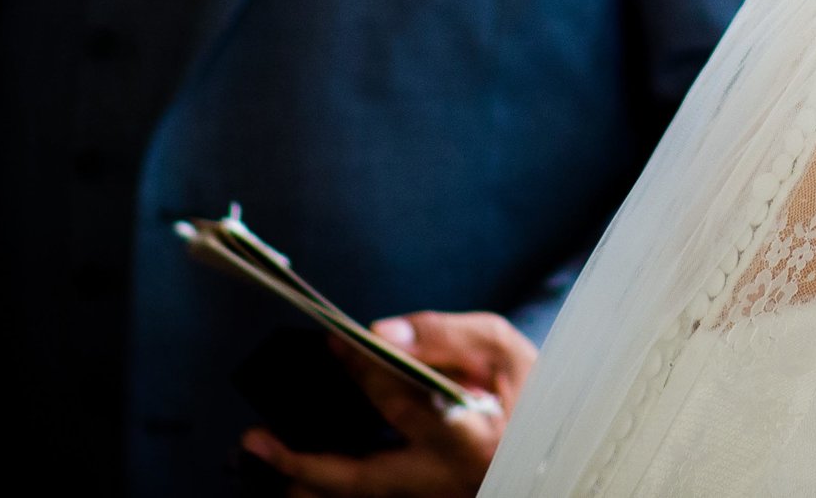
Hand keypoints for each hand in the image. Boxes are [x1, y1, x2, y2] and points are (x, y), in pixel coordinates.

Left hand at [241, 311, 536, 497]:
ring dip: (308, 485)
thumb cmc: (530, 388)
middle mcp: (448, 477)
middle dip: (304, 463)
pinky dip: (333, 486)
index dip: (362, 368)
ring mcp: (435, 496)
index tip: (335, 341)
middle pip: (363, 479)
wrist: (557, 436)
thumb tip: (379, 333)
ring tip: (263, 463)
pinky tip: (299, 474)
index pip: (401, 400)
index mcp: (472, 434)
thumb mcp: (501, 348)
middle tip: (258, 441)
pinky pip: (371, 496)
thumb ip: (442, 335)